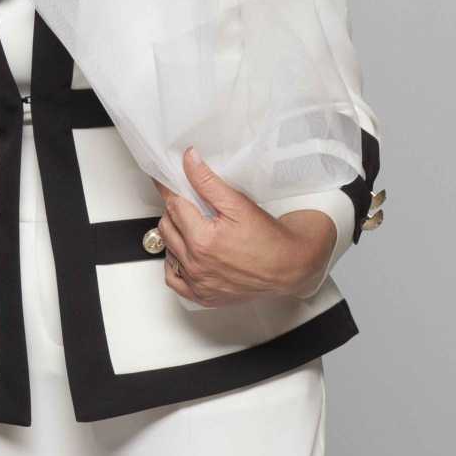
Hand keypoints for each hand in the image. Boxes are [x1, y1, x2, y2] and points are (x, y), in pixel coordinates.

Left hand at [155, 149, 335, 308]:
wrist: (289, 267)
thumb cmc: (269, 240)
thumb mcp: (239, 204)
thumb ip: (208, 182)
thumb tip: (189, 160)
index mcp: (202, 240)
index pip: (173, 206)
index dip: (171, 191)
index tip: (168, 183)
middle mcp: (196, 264)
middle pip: (167, 227)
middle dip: (174, 212)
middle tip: (187, 204)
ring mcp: (198, 282)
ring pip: (168, 251)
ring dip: (174, 236)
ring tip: (191, 226)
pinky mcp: (202, 295)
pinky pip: (173, 279)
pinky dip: (174, 264)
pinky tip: (185, 253)